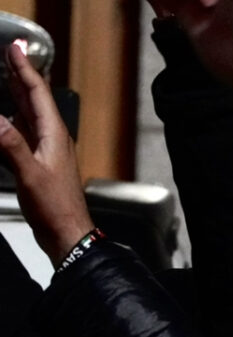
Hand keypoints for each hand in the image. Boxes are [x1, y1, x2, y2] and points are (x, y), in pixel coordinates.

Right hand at [0, 43, 92, 265]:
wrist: (68, 234)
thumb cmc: (56, 208)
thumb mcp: (30, 174)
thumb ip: (11, 145)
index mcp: (55, 135)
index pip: (38, 93)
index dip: (24, 69)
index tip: (15, 48)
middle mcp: (53, 139)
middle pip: (35, 100)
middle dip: (21, 76)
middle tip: (10, 54)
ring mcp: (48, 151)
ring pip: (30, 115)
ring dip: (18, 95)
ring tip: (8, 78)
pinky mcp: (40, 164)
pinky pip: (24, 133)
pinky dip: (13, 120)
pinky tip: (7, 120)